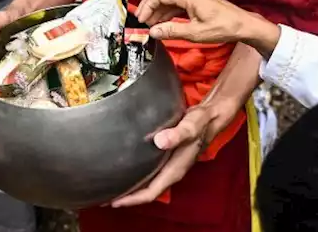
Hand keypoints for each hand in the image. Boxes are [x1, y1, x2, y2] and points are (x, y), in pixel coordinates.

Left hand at [110, 100, 235, 207]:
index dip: (133, 199)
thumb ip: (177, 134)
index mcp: (175, 169)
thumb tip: (160, 141)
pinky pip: (150, 172)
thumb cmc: (202, 123)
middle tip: (107, 197)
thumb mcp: (191, 127)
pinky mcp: (167, 158)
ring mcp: (170, 165)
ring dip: (132, 187)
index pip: (151, 192)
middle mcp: (172, 171)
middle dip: (129, 196)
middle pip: (147, 191)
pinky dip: (138, 175)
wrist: (210, 117)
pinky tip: (127, 168)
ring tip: (113, 186)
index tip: (115, 201)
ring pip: (148, 183)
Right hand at [135, 0, 278, 55]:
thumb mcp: (195, 33)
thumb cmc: (223, 27)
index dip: (147, 6)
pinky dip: (169, 9)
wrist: (243, 24)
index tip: (140, 19)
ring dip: (159, 8)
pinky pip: (178, 0)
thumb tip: (153, 31)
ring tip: (151, 24)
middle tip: (142, 21)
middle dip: (150, 5)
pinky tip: (164, 21)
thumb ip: (172, 31)